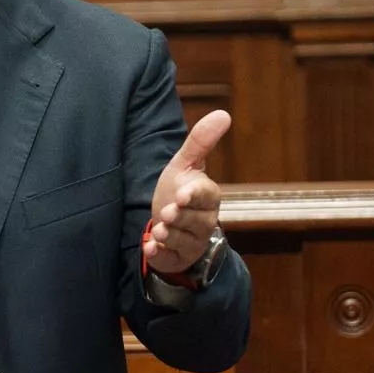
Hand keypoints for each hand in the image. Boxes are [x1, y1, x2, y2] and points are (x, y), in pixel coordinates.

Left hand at [143, 110, 229, 275]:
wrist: (168, 221)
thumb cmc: (179, 189)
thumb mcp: (185, 164)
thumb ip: (201, 142)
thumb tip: (224, 114)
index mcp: (208, 196)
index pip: (206, 196)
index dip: (194, 196)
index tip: (182, 194)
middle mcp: (204, 221)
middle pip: (195, 221)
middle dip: (180, 217)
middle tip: (167, 212)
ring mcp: (192, 241)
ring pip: (183, 240)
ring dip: (170, 235)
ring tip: (159, 230)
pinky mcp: (177, 257)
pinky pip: (170, 258)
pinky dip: (159, 254)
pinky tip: (150, 248)